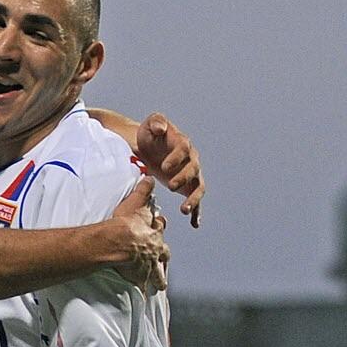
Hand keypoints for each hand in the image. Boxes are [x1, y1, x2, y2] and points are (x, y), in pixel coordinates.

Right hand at [108, 177, 170, 295]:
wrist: (117, 244)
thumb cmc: (123, 224)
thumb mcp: (134, 203)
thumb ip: (143, 190)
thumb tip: (150, 177)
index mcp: (153, 232)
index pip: (159, 227)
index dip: (158, 225)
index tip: (159, 224)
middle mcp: (154, 250)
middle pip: (163, 253)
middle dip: (164, 255)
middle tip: (164, 257)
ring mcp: (149, 265)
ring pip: (158, 273)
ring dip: (159, 279)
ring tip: (161, 286)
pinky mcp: (141, 278)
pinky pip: (145, 286)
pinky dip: (145, 291)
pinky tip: (145, 296)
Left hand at [135, 113, 203, 227]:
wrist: (148, 148)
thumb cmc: (150, 135)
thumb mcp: (150, 124)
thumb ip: (156, 122)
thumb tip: (161, 128)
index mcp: (182, 143)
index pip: (184, 149)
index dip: (176, 158)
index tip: (164, 167)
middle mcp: (191, 159)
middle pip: (193, 169)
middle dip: (183, 178)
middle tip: (170, 186)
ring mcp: (191, 175)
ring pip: (198, 187)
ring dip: (193, 199)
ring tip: (184, 210)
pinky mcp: (188, 188)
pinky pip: (196, 201)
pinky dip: (197, 212)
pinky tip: (195, 224)